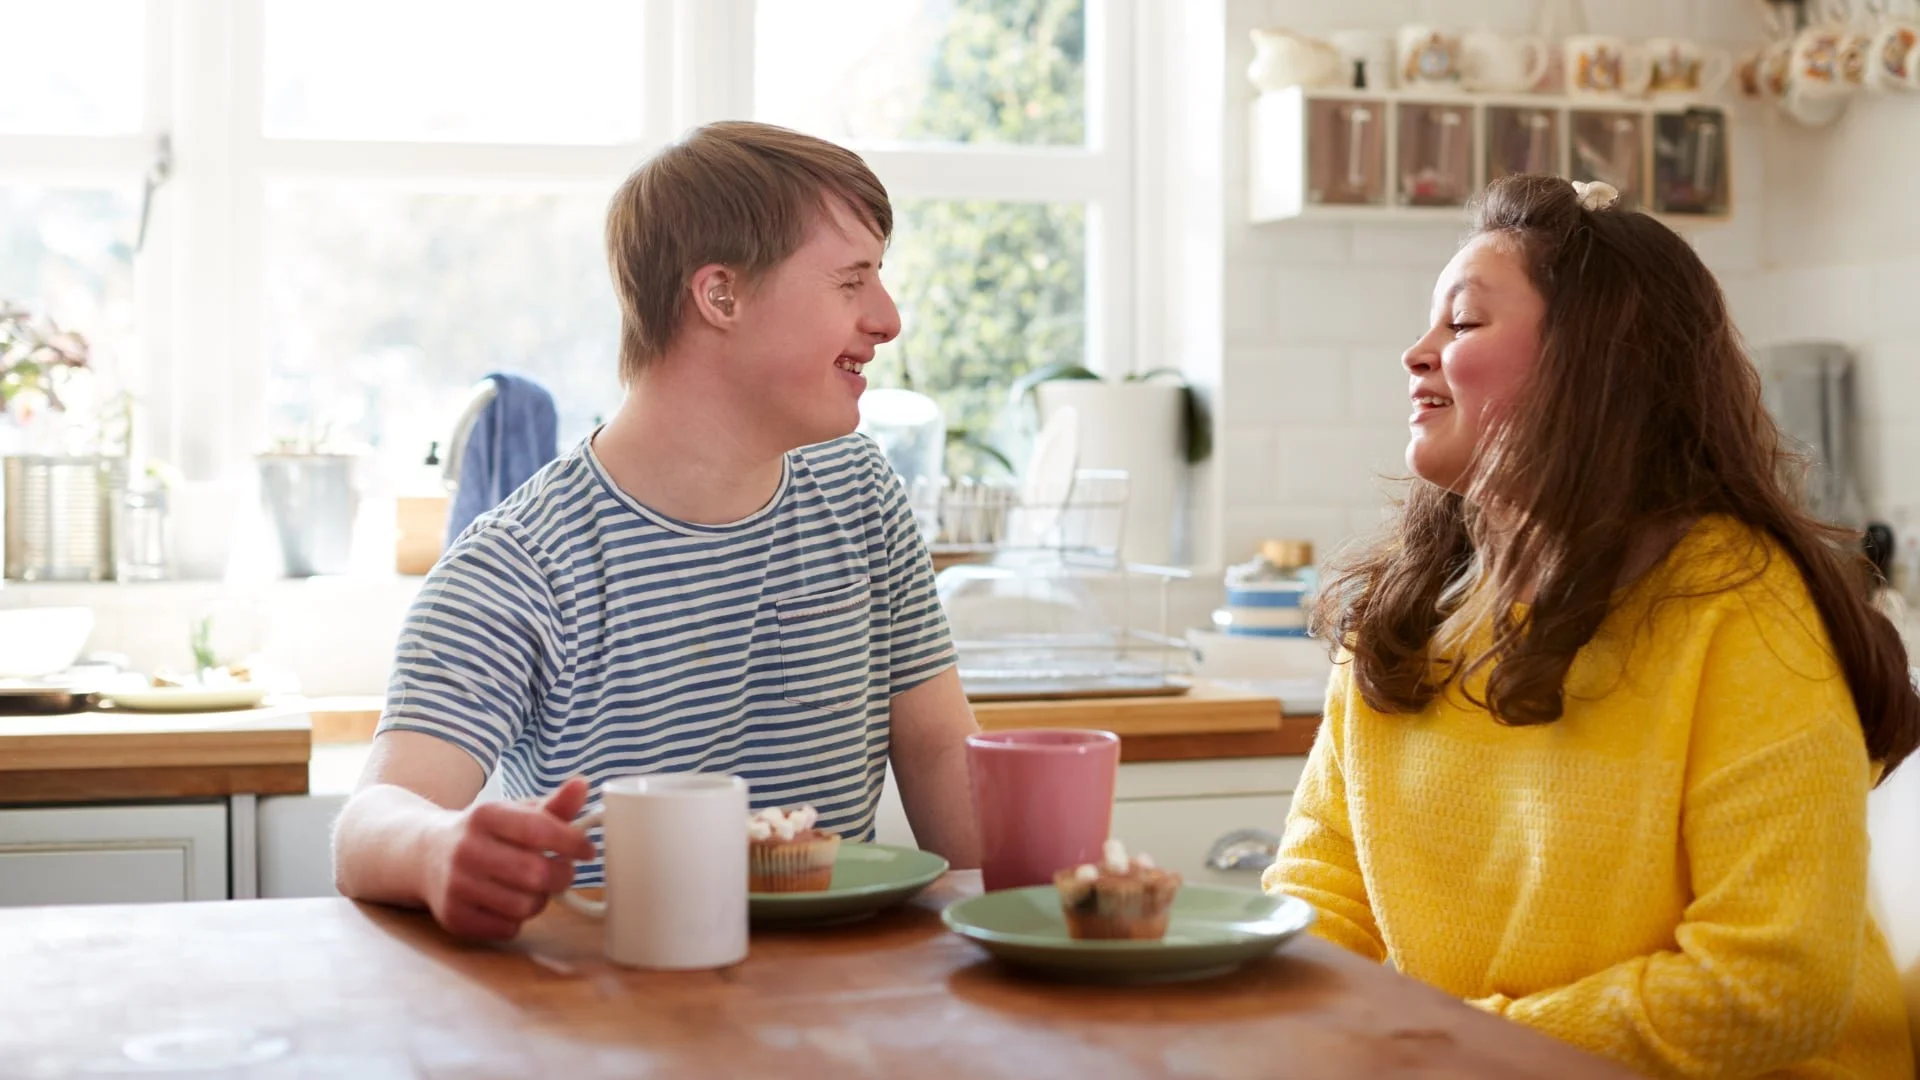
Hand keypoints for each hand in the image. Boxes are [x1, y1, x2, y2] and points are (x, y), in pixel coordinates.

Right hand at [422, 776, 596, 939]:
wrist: (427, 855)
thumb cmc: (485, 834)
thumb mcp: (515, 812)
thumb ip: (553, 804)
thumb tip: (582, 785)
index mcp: (485, 815)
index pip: (538, 829)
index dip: (572, 842)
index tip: (587, 850)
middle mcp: (466, 849)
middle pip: (536, 874)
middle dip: (562, 875)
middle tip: (563, 871)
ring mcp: (456, 885)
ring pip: (525, 906)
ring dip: (541, 899)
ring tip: (535, 887)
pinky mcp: (454, 917)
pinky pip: (508, 928)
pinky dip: (519, 919)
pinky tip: (510, 902)